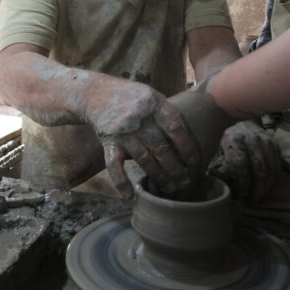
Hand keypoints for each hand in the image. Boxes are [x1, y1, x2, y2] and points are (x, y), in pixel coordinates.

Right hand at [85, 77, 197, 199]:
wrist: (95, 93)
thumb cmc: (130, 96)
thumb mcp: (151, 95)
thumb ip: (167, 112)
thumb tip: (191, 135)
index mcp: (153, 103)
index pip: (175, 128)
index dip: (187, 146)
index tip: (195, 162)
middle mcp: (139, 117)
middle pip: (161, 148)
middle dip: (176, 168)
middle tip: (186, 182)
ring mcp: (123, 131)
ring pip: (144, 159)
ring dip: (158, 177)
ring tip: (170, 189)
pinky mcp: (109, 141)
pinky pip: (115, 165)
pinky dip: (121, 182)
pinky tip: (130, 196)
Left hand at [208, 120, 282, 203]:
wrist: (243, 123)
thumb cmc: (227, 141)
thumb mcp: (218, 150)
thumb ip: (218, 166)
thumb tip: (218, 186)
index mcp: (234, 139)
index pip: (240, 164)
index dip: (241, 182)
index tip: (240, 195)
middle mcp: (253, 139)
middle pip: (259, 170)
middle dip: (256, 190)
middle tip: (251, 203)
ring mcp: (266, 142)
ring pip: (270, 170)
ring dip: (265, 189)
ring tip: (258, 199)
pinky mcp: (275, 146)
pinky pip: (277, 168)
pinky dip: (273, 182)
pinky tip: (266, 190)